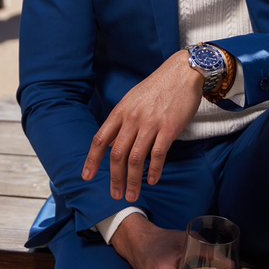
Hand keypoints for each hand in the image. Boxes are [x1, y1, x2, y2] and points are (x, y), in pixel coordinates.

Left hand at [82, 51, 201, 201]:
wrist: (182, 72)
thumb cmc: (157, 87)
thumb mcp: (133, 100)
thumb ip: (123, 120)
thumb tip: (113, 142)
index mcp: (120, 112)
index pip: (100, 139)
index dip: (92, 160)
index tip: (87, 176)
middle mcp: (132, 119)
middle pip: (117, 154)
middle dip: (114, 178)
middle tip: (115, 195)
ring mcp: (150, 123)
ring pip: (135, 158)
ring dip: (133, 181)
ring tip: (132, 195)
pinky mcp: (169, 128)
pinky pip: (158, 154)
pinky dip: (154, 170)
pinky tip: (153, 180)